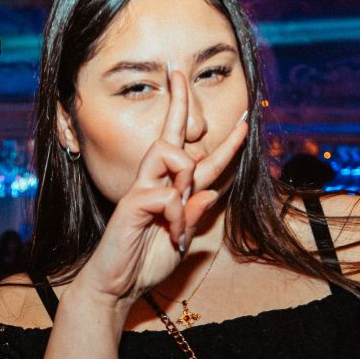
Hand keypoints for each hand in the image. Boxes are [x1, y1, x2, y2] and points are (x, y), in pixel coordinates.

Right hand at [75, 70, 246, 306]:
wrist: (116, 287)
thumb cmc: (144, 264)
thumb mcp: (181, 242)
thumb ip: (195, 217)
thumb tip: (211, 191)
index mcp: (169, 191)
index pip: (198, 160)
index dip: (224, 143)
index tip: (243, 121)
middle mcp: (154, 184)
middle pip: (173, 136)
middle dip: (179, 103)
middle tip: (179, 71)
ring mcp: (141, 191)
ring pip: (171, 153)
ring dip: (187, 180)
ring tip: (182, 218)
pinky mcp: (131, 204)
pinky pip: (169, 196)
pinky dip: (180, 218)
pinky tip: (174, 237)